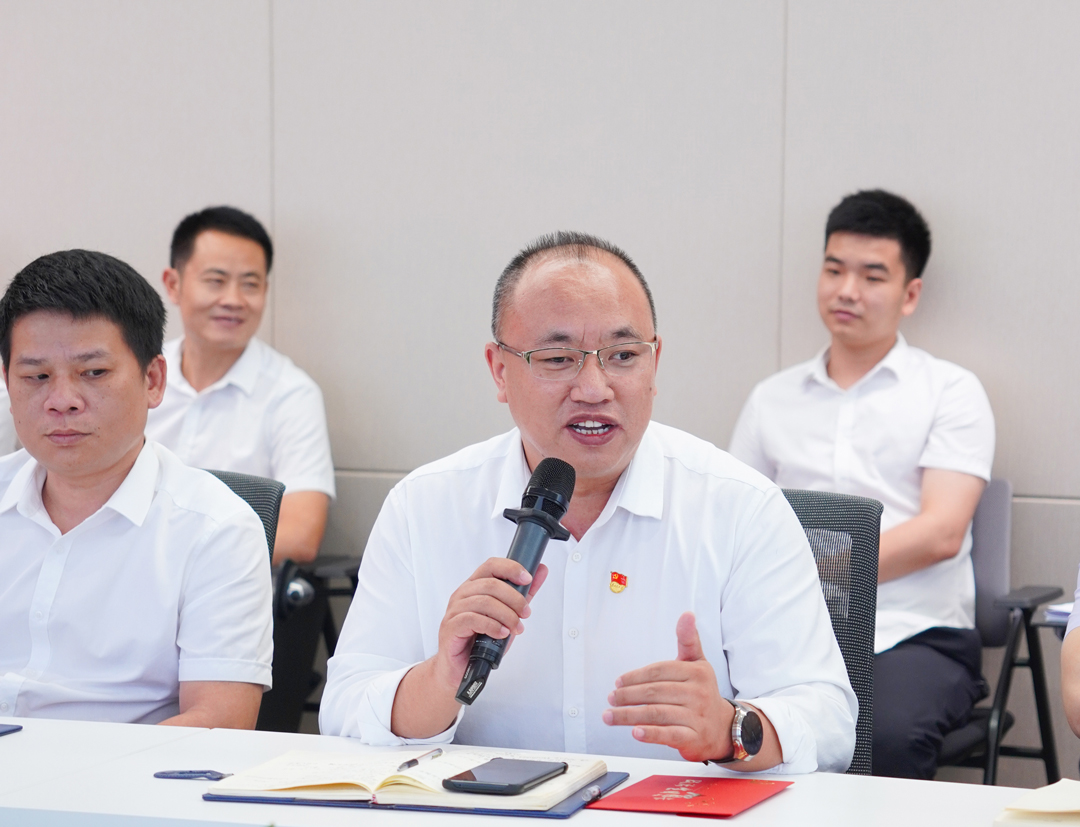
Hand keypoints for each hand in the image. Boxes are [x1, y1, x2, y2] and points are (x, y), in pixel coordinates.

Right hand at [433, 557, 548, 691]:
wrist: (460, 668)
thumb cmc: (481, 640)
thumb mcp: (508, 614)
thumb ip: (523, 593)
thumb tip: (541, 571)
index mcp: (474, 586)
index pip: (491, 566)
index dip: (511, 568)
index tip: (527, 579)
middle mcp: (462, 594)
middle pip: (491, 584)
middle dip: (515, 599)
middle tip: (525, 613)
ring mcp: (454, 610)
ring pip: (484, 602)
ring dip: (507, 615)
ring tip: (516, 628)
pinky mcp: (451, 627)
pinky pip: (473, 619)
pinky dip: (492, 626)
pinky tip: (501, 633)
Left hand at [602, 611, 734, 761]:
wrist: (722, 727)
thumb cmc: (701, 692)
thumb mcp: (697, 664)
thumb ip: (688, 639)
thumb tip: (687, 614)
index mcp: (696, 672)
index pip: (659, 671)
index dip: (635, 676)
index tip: (617, 682)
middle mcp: (698, 693)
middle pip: (655, 692)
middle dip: (627, 696)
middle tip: (610, 698)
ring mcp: (697, 716)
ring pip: (657, 713)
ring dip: (629, 715)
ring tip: (609, 716)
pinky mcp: (694, 737)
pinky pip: (669, 734)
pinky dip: (650, 734)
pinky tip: (634, 732)